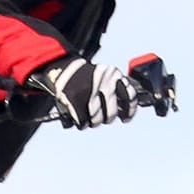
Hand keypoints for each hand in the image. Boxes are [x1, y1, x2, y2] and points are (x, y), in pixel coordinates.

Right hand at [28, 56, 144, 127]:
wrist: (64, 70)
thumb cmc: (88, 77)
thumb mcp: (107, 76)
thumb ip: (119, 90)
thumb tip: (127, 111)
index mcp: (114, 74)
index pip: (129, 97)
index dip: (129, 111)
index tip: (126, 118)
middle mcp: (103, 82)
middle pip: (111, 115)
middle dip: (106, 118)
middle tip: (101, 115)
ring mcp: (88, 91)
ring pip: (97, 121)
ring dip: (92, 121)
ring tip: (88, 113)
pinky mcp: (74, 100)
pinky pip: (82, 122)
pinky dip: (81, 123)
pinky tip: (80, 116)